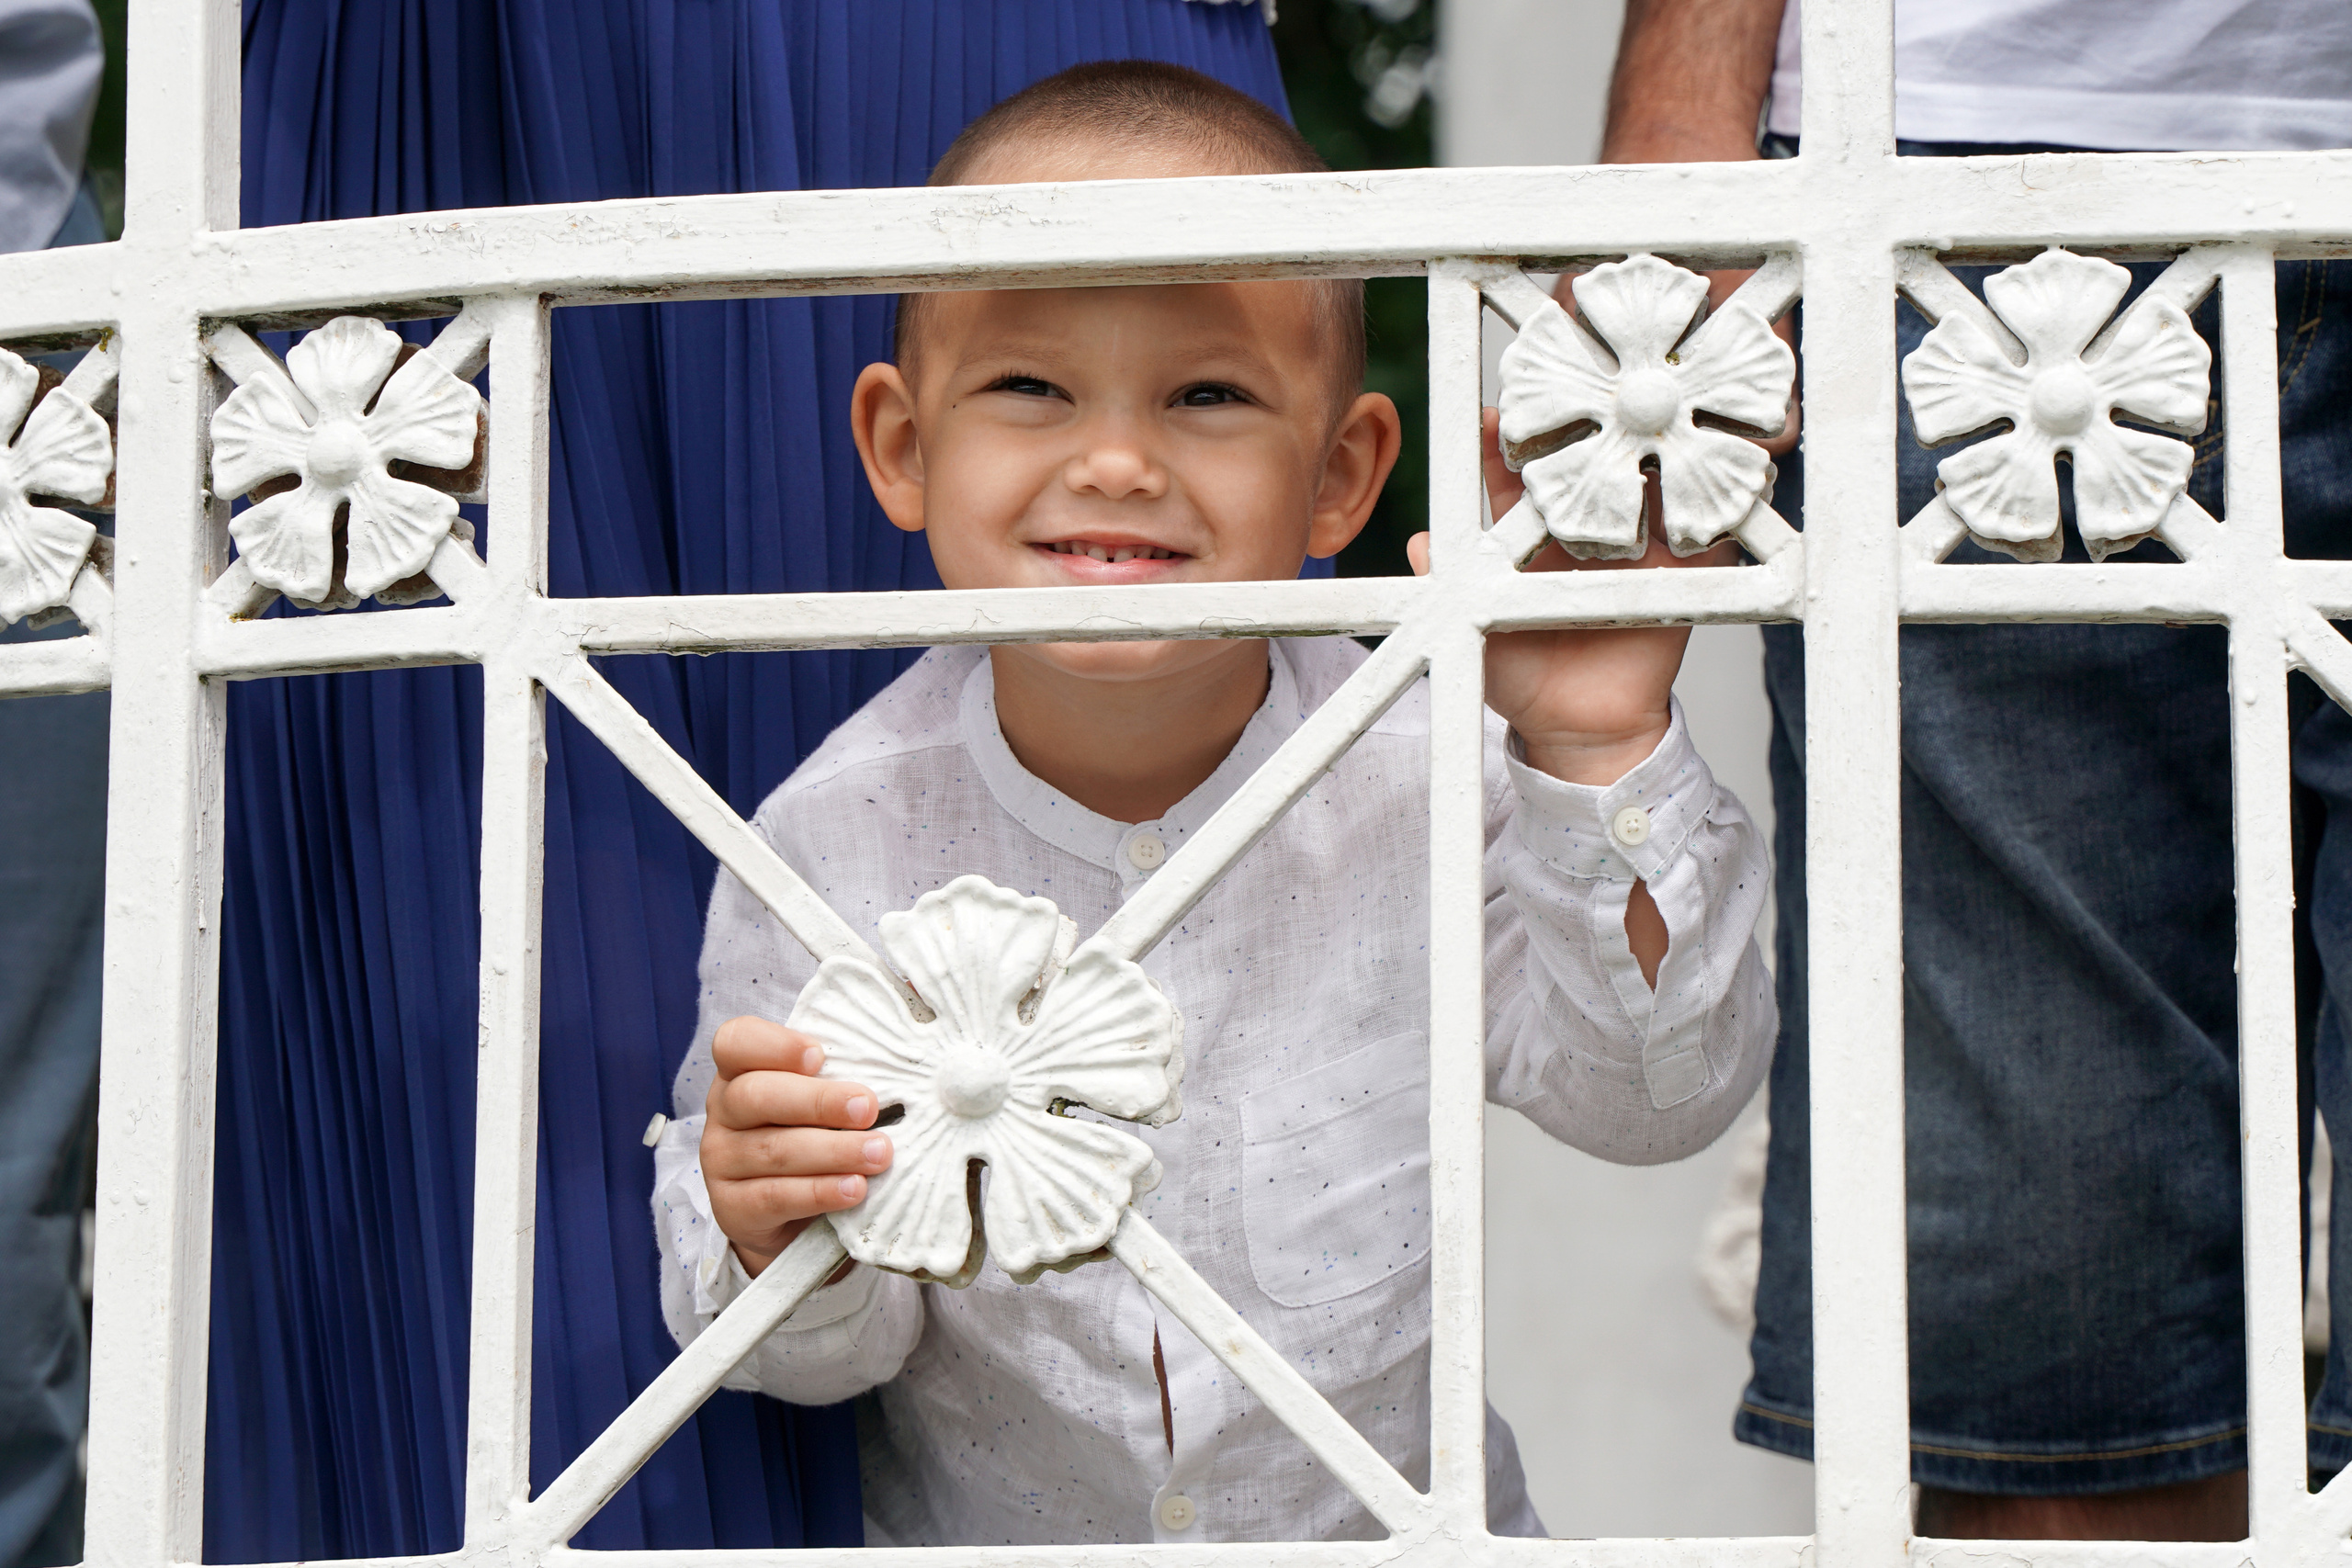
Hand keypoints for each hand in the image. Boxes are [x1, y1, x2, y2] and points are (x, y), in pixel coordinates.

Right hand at [702, 1016, 892, 1276]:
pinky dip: (819, 1192)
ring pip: (773, 1150)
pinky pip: (775, 1197)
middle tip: (869, 1108)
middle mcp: (724, 1112)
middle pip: (756, 1096)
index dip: (773, 1045)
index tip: (819, 1056)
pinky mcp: (731, 1208)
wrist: (785, 1218)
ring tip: (878, 1153)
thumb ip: (838, 1080)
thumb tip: (896, 1075)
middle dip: (819, 1101)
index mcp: (739, 1073)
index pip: (735, 1042)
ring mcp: (720, 1161)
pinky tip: (854, 1189)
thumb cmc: (809, 1138)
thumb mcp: (816, 1104)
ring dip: (833, 1151)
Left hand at [1407, 409, 1734, 787]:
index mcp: (1536, 533)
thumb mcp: (1474, 631)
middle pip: (1594, 458)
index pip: (1521, 474)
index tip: (1495, 416)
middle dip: (1590, 419)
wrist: (1580, 732)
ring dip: (1660, 442)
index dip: (1508, 442)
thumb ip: (1449, 583)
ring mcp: (1641, 543)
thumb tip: (1420, 542)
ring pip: (1656, 479)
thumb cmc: (1521, 681)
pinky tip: (1731, 463)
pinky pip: (1714, 528)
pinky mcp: (1688, 570)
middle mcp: (1590, 526)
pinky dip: (1725, 497)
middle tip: (1585, 384)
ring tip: (1657, 407)